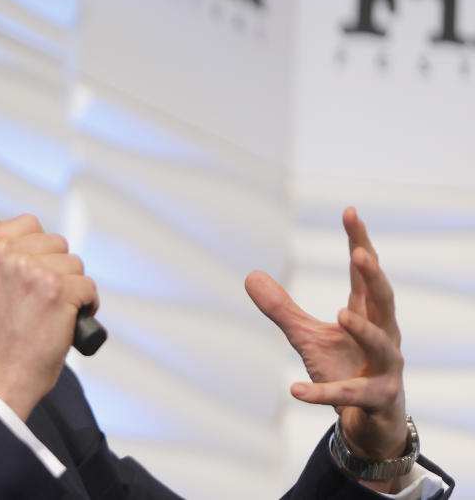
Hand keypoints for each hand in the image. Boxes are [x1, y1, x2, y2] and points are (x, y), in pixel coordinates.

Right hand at [0, 215, 97, 419]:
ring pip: (75, 263)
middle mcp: (5, 253)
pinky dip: (86, 305)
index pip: (29, 223)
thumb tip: (40, 238)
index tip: (26, 276)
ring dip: (70, 286)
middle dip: (55, 268)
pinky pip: (89, 286)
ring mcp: (33, 270)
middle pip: (56, 242)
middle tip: (37, 300)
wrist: (1, 374)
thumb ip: (6, 253)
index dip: (36, 250)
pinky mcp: (60, 290)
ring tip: (49, 311)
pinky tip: (67, 321)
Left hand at [245, 208, 407, 478]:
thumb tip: (249, 275)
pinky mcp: (378, 400)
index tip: (349, 212)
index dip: (359, 243)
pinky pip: (351, 395)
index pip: (364, 275)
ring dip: (363, 330)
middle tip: (361, 255)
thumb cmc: (345, 368)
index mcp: (368, 316)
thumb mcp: (307, 336)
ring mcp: (386, 370)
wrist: (368, 422)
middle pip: (384, 302)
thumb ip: (281, 307)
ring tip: (341, 315)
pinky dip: (324, 393)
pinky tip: (295, 391)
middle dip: (375, 278)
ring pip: (382, 345)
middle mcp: (384, 337)